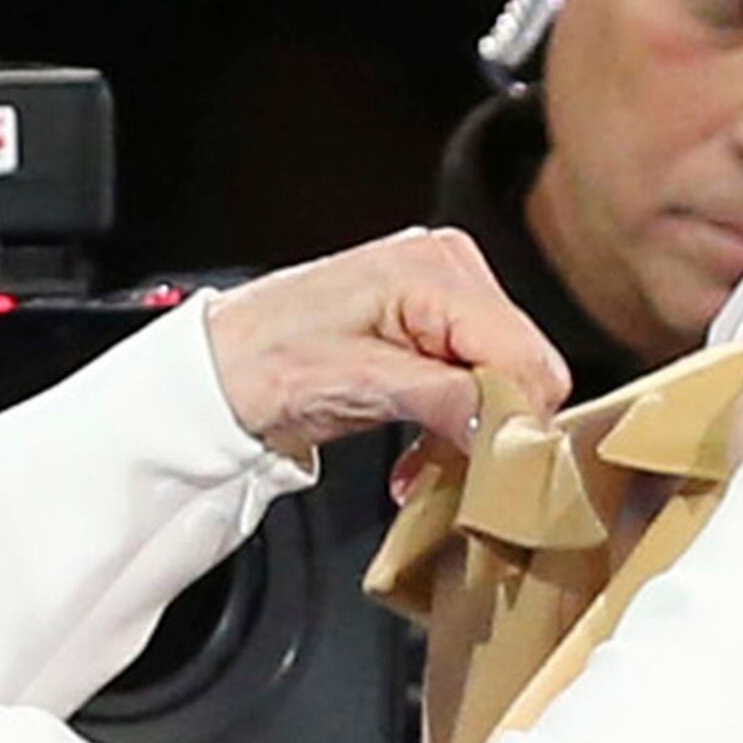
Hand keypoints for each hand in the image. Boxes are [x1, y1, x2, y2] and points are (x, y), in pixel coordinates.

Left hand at [201, 228, 574, 456]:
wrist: (219, 367)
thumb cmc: (268, 360)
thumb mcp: (358, 384)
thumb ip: (444, 399)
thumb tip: (508, 430)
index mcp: (436, 269)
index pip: (524, 355)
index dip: (515, 418)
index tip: (488, 471)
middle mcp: (451, 269)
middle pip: (523, 369)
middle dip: (490, 429)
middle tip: (441, 473)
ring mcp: (445, 296)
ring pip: (505, 384)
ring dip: (467, 437)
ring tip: (416, 472)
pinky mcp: (434, 327)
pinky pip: (476, 385)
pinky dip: (452, 427)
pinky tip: (416, 456)